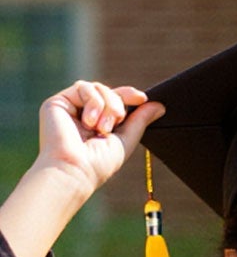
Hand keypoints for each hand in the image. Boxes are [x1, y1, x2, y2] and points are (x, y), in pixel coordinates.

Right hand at [33, 82, 158, 200]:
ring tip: (102, 128)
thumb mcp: (126, 140)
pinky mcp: (57, 102)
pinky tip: (89, 122)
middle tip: (116, 122)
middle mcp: (83, 114)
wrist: (75, 169)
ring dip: (107, 105)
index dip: (128, 95)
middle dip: (118, 104)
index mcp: (98, 123)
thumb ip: (140, 121)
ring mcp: (70, 107)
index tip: (142, 98)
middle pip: (108, 91)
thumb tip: (159, 105)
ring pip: (97, 87)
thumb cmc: (99, 163)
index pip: (115, 100)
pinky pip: (83, 87)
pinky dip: (93, 102)